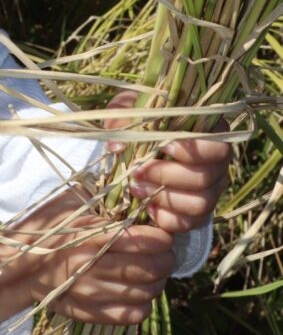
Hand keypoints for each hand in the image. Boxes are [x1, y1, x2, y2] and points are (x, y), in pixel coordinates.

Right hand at [0, 187, 174, 325]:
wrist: (17, 266)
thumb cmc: (45, 227)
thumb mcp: (68, 199)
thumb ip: (98, 189)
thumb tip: (124, 164)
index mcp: (91, 235)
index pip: (145, 241)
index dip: (162, 237)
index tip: (161, 233)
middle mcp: (94, 266)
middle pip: (152, 269)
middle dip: (165, 259)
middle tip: (163, 252)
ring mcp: (93, 294)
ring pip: (146, 293)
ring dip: (157, 281)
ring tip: (151, 270)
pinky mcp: (91, 313)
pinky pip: (132, 315)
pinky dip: (143, 303)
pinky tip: (137, 290)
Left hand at [106, 90, 230, 233]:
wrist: (136, 149)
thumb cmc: (137, 122)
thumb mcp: (127, 111)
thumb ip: (122, 120)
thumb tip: (116, 146)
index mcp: (210, 135)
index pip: (219, 147)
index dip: (194, 150)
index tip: (164, 146)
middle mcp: (217, 165)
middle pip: (205, 178)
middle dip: (167, 176)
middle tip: (137, 172)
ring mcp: (211, 192)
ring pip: (200, 204)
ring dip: (165, 199)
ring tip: (137, 189)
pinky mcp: (198, 214)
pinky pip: (190, 223)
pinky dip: (166, 218)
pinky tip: (146, 206)